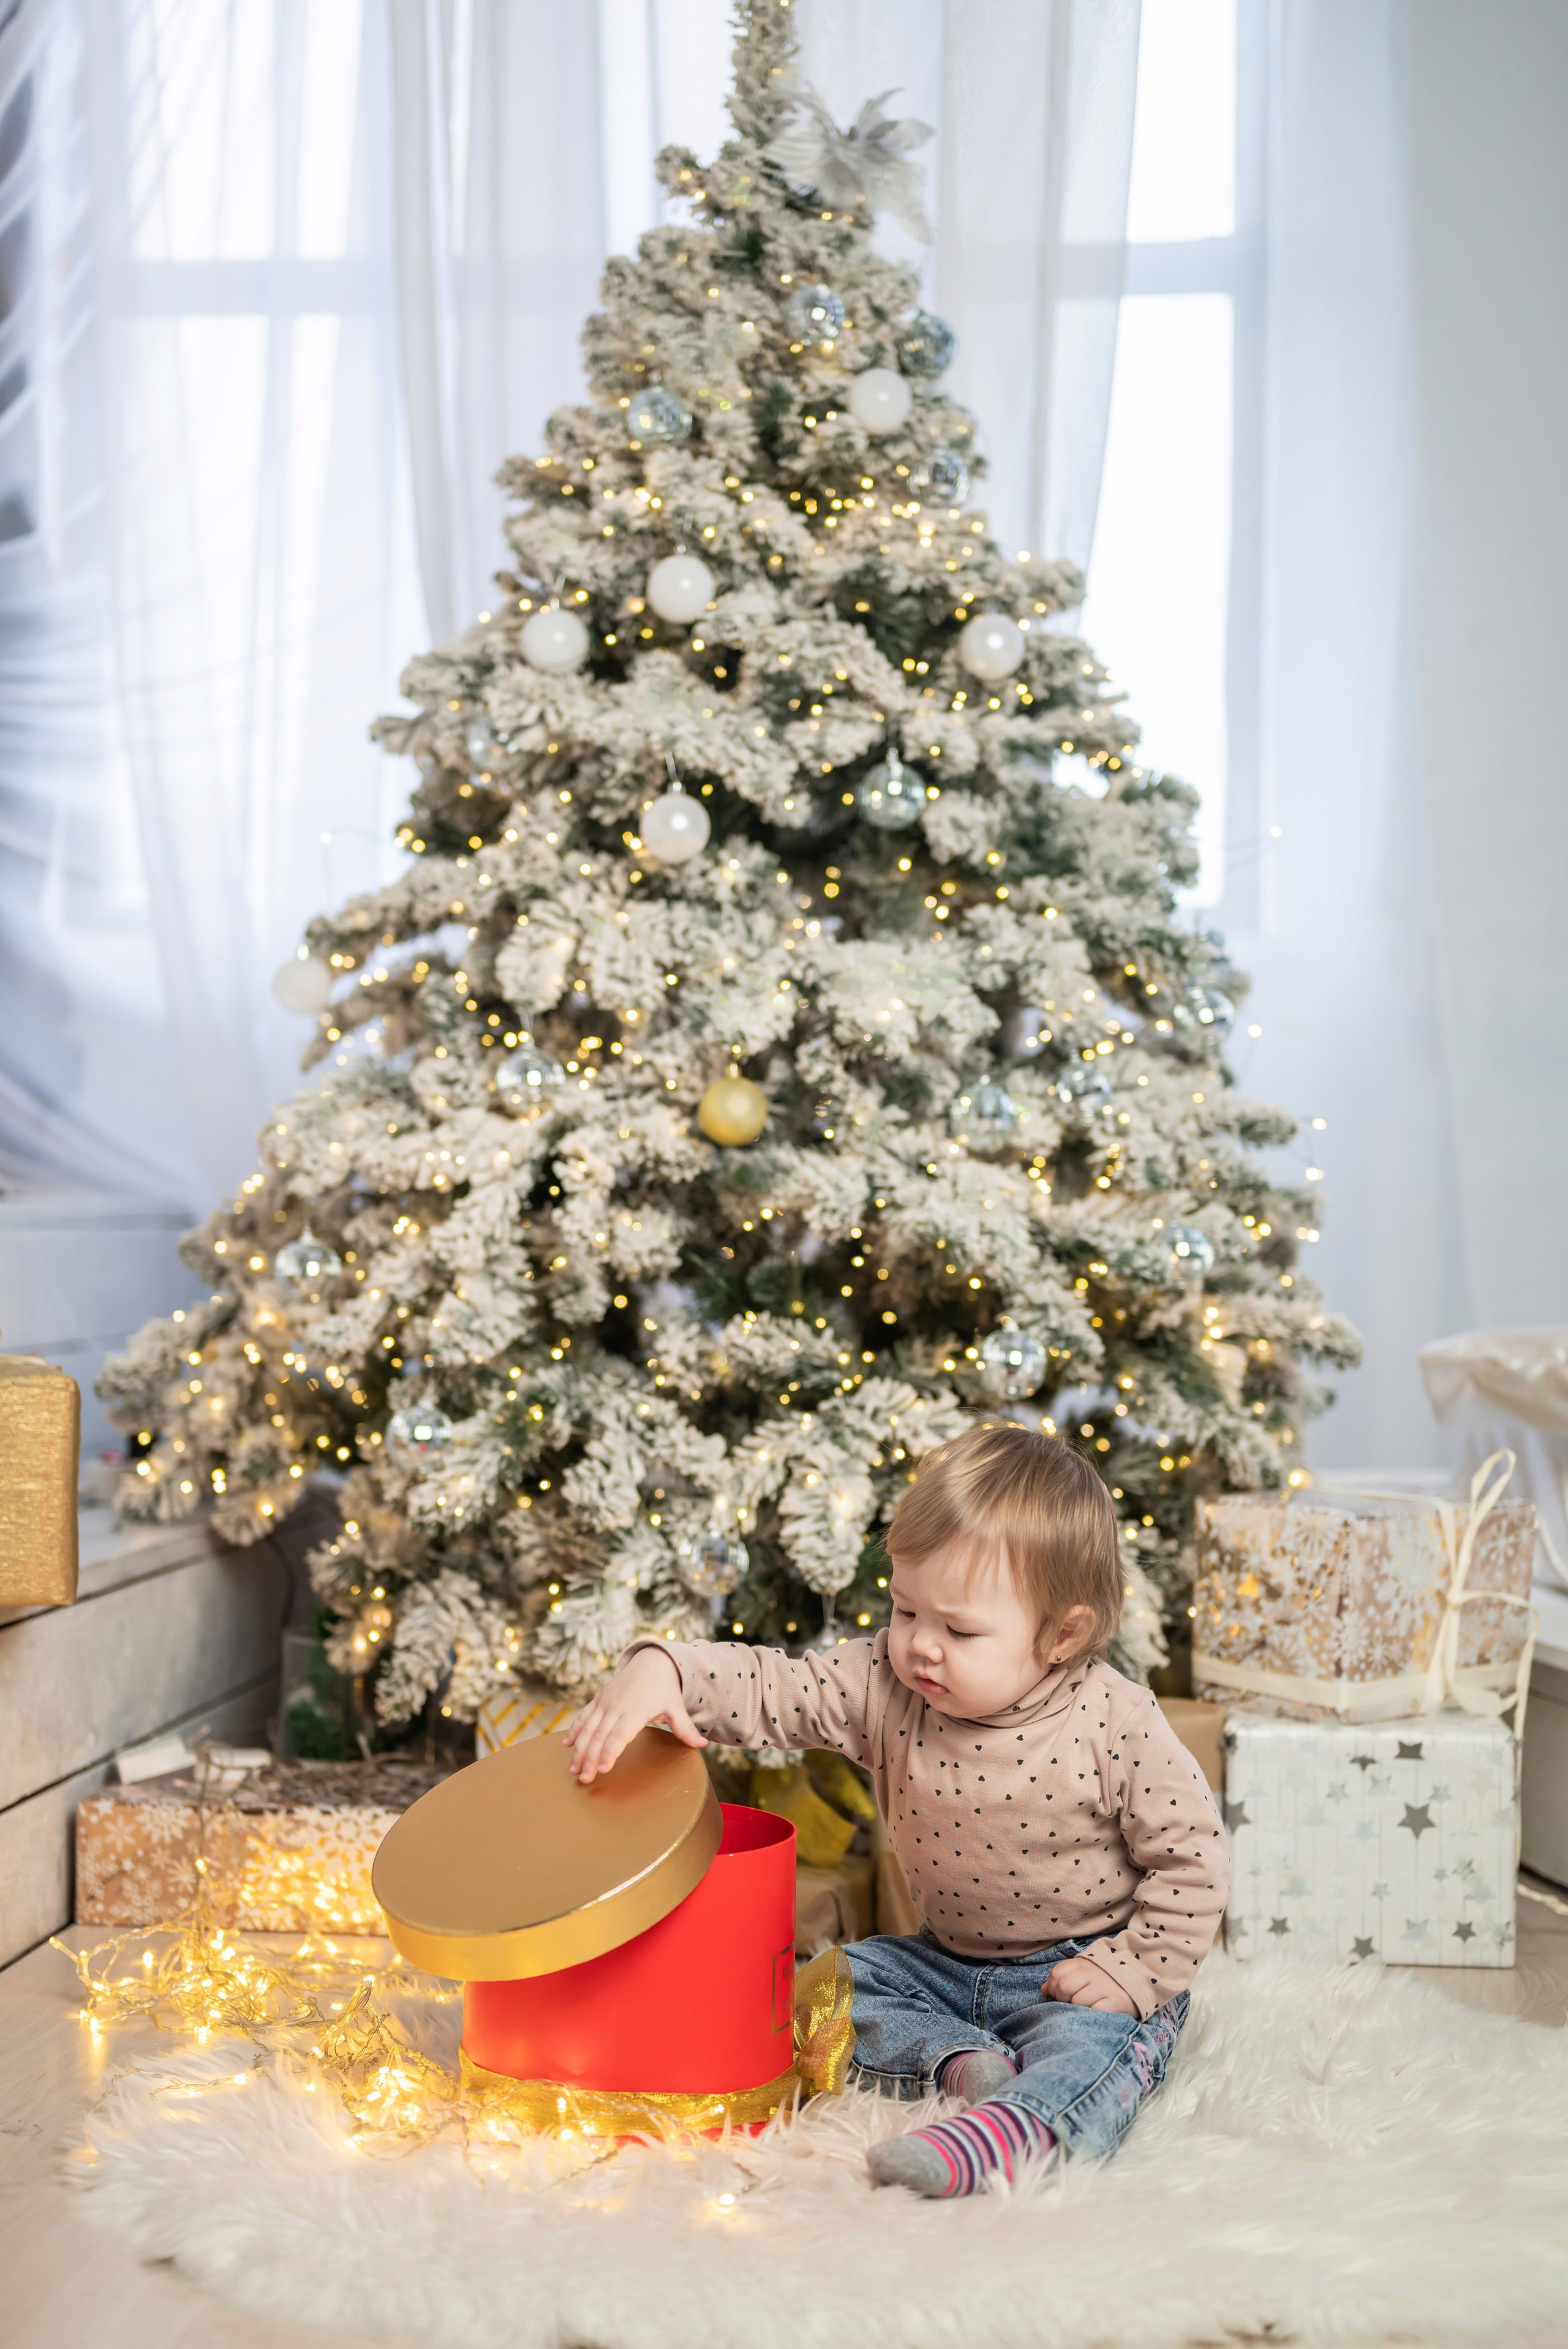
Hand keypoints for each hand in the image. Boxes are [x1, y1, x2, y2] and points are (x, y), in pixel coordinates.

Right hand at [565, 1647, 705, 1783]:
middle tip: (584, 1779)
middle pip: (600, 1735)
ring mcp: (605, 1702)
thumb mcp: (676, 1706)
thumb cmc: (664, 1688)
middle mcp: (617, 1706)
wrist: (651, 1661)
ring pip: (588, 1727)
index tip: (602, 1768)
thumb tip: (703, 1744)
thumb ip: (685, 1728)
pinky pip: (584, 1715)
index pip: (620, 1735)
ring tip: (572, 1769)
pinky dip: (575, 1730)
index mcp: (635, 1711)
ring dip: (578, 1748)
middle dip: (590, 1758)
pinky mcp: (599, 1699)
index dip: (610, 1751)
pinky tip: (566, 1745)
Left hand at [1043, 1956, 1139, 2016]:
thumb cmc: (1104, 1979)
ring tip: (1088, 2007)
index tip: (1061, 1994)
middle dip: (1064, 1999)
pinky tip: (1098, 2012)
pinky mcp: (1116, 2001)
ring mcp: (1104, 1987)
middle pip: (1064, 1987)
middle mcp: (1092, 1973)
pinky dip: (1092, 2014)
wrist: (1138, 1978)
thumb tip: (1044, 1990)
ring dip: (1079, 2009)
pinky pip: (1094, 2011)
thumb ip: (1063, 1978)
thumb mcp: (1083, 1973)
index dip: (1054, 1987)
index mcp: (1082, 1964)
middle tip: (1073, 2003)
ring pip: (1077, 2001)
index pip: (1056, 1974)